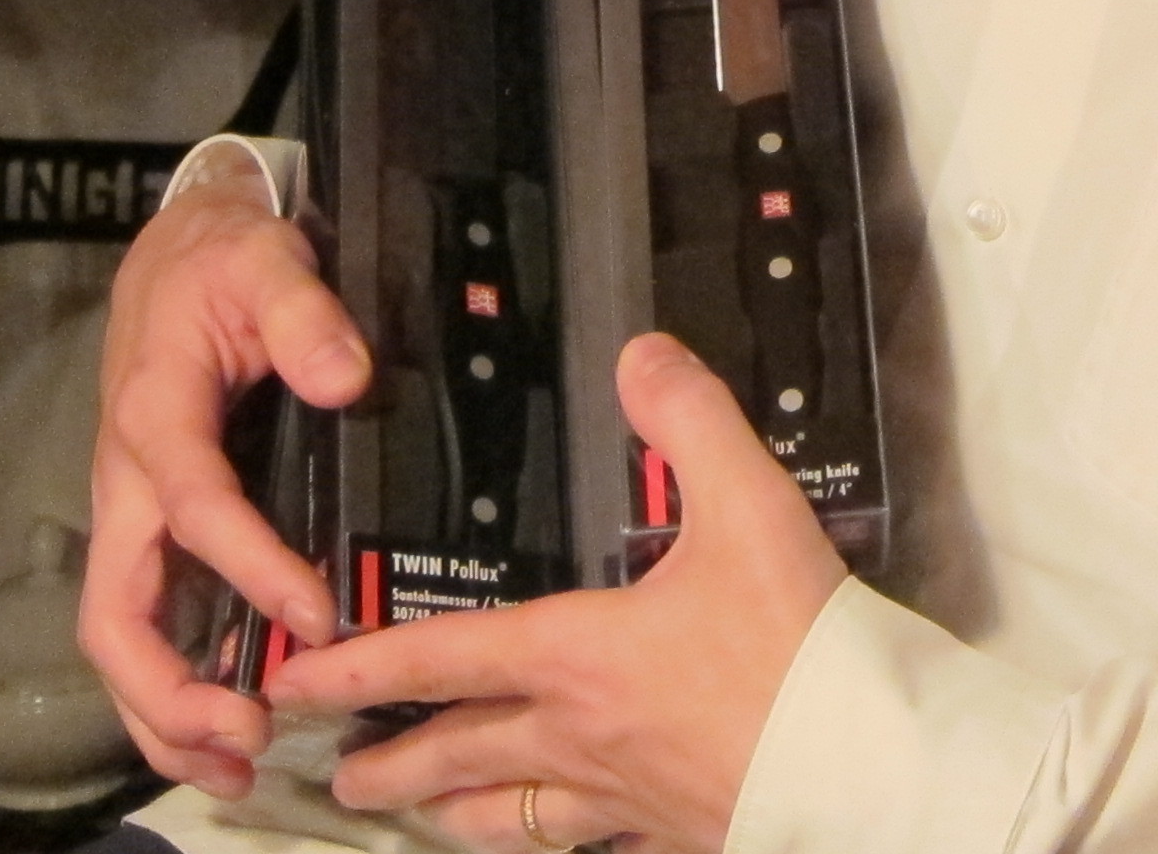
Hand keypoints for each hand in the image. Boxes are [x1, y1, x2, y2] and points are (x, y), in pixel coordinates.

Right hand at [80, 157, 376, 795]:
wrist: (176, 251)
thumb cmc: (222, 260)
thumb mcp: (267, 260)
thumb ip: (306, 313)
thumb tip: (348, 379)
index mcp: (155, 417)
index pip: (196, 509)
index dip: (252, 569)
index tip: (317, 619)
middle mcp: (127, 482)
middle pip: (116, 613)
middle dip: (171, 692)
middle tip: (249, 741)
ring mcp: (132, 514)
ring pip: (119, 637)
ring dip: (165, 714)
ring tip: (236, 771)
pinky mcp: (150, 529)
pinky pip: (146, 621)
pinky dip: (173, 686)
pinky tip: (223, 728)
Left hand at [268, 334, 848, 853]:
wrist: (864, 761)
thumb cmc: (796, 643)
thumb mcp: (748, 506)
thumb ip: (689, 421)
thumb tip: (639, 353)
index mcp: (575, 656)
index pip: (441, 659)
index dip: (359, 667)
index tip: (293, 680)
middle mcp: (577, 737)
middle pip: (457, 753)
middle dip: (389, 762)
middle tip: (334, 773)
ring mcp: (621, 800)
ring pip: (509, 815)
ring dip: (450, 813)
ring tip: (412, 819)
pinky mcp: (668, 836)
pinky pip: (590, 847)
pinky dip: (557, 845)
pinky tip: (559, 843)